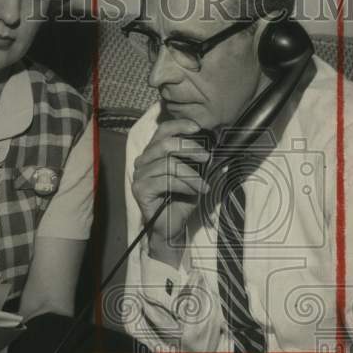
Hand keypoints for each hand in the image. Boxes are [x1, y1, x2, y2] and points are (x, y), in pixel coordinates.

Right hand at [131, 118, 209, 262]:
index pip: (163, 130)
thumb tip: (213, 142)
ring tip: (203, 185)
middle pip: (165, 144)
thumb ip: (197, 158)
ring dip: (191, 174)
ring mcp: (139, 175)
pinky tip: (195, 192)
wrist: (173, 226)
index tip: (198, 128)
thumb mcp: (193, 174)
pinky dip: (185, 185)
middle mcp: (142, 161)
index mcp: (153, 153)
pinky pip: (166, 181)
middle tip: (207, 159)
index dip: (180, 125)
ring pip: (169, 164)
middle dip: (190, 149)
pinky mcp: (140, 190)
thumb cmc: (182, 199)